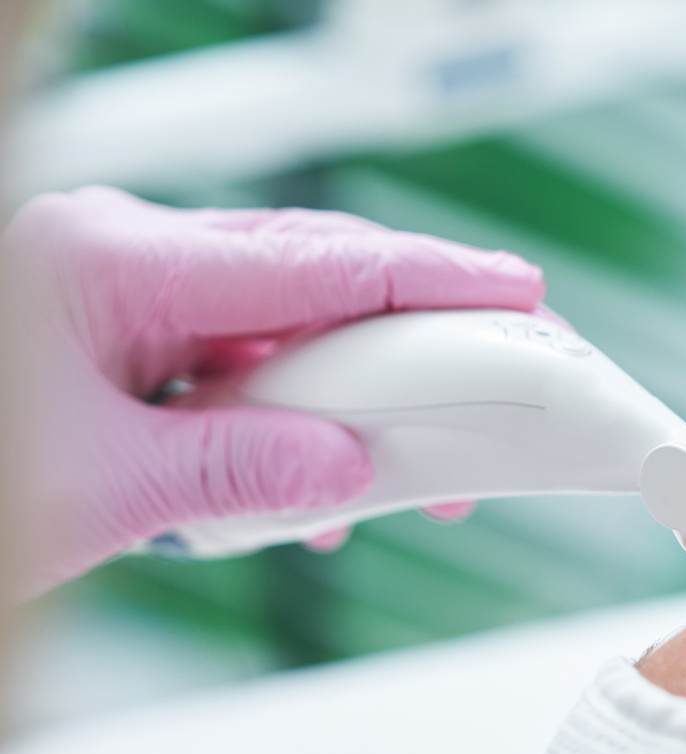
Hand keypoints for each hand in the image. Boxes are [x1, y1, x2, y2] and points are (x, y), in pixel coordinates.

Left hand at [4, 186, 545, 597]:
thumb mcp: (100, 492)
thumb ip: (237, 470)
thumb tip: (348, 466)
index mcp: (109, 263)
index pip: (311, 261)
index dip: (429, 277)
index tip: (516, 290)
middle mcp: (117, 260)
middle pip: (310, 281)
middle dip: (413, 340)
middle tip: (501, 377)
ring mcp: (115, 298)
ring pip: (278, 331)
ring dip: (353, 402)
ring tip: (421, 475)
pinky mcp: (114, 344)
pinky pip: (232, 368)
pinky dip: (287, 426)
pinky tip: (317, 491)